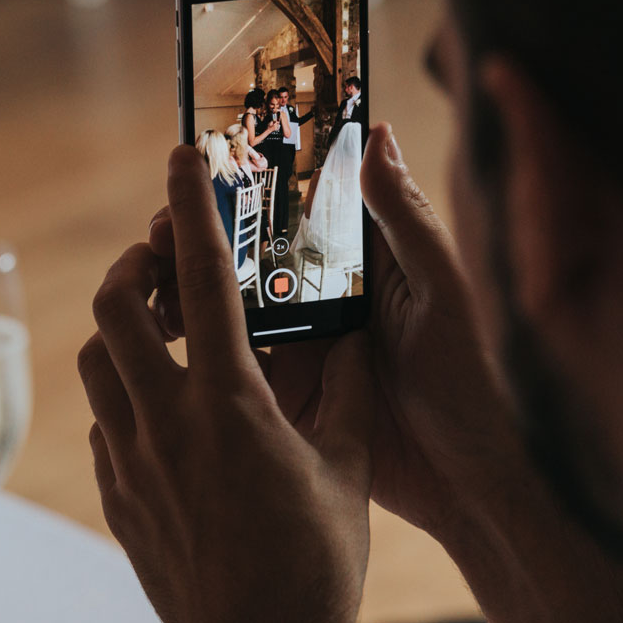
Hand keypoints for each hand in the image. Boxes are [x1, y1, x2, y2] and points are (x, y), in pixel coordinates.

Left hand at [79, 146, 372, 622]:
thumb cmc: (315, 566)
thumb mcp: (345, 464)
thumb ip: (341, 383)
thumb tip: (343, 323)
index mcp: (227, 403)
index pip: (197, 278)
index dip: (187, 206)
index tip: (179, 156)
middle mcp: (163, 421)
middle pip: (115, 306)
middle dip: (134, 263)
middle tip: (165, 254)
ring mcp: (129, 460)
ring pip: (95, 361)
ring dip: (120, 326)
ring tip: (160, 322)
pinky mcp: (114, 495)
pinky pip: (103, 420)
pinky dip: (124, 391)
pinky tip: (161, 402)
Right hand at [148, 122, 518, 543]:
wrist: (468, 485)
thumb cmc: (471, 380)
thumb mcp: (442, 292)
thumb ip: (406, 220)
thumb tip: (376, 137)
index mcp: (362, 265)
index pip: (296, 211)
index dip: (249, 188)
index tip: (201, 166)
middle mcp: (325, 299)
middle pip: (250, 256)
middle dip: (199, 238)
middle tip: (159, 231)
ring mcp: (302, 349)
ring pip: (230, 308)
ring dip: (188, 291)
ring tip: (152, 284)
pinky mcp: (286, 396)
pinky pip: (232, 366)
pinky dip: (197, 351)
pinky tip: (165, 339)